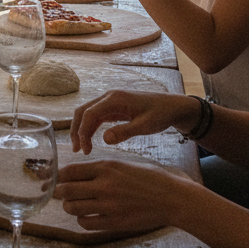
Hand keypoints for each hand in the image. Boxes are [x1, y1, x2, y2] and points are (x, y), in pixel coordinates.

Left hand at [55, 157, 194, 232]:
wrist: (171, 198)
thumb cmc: (147, 178)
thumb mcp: (121, 164)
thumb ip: (97, 168)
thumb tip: (73, 174)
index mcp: (105, 167)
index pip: (69, 171)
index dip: (56, 176)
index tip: (51, 178)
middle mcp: (104, 186)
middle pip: (66, 190)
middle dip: (58, 192)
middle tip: (57, 193)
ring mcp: (109, 206)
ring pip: (73, 208)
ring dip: (69, 206)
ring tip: (73, 204)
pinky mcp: (115, 223)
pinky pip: (87, 223)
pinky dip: (82, 220)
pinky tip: (86, 215)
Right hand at [68, 90, 199, 154]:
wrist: (171, 106)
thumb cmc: (160, 115)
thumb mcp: (145, 126)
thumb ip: (125, 132)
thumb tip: (104, 139)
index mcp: (114, 99)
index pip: (89, 113)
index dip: (83, 131)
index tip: (84, 150)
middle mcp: (108, 97)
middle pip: (83, 111)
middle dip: (77, 130)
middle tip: (77, 151)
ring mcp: (110, 101)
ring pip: (87, 113)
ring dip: (81, 129)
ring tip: (81, 149)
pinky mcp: (113, 107)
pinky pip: (96, 116)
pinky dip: (89, 128)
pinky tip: (90, 140)